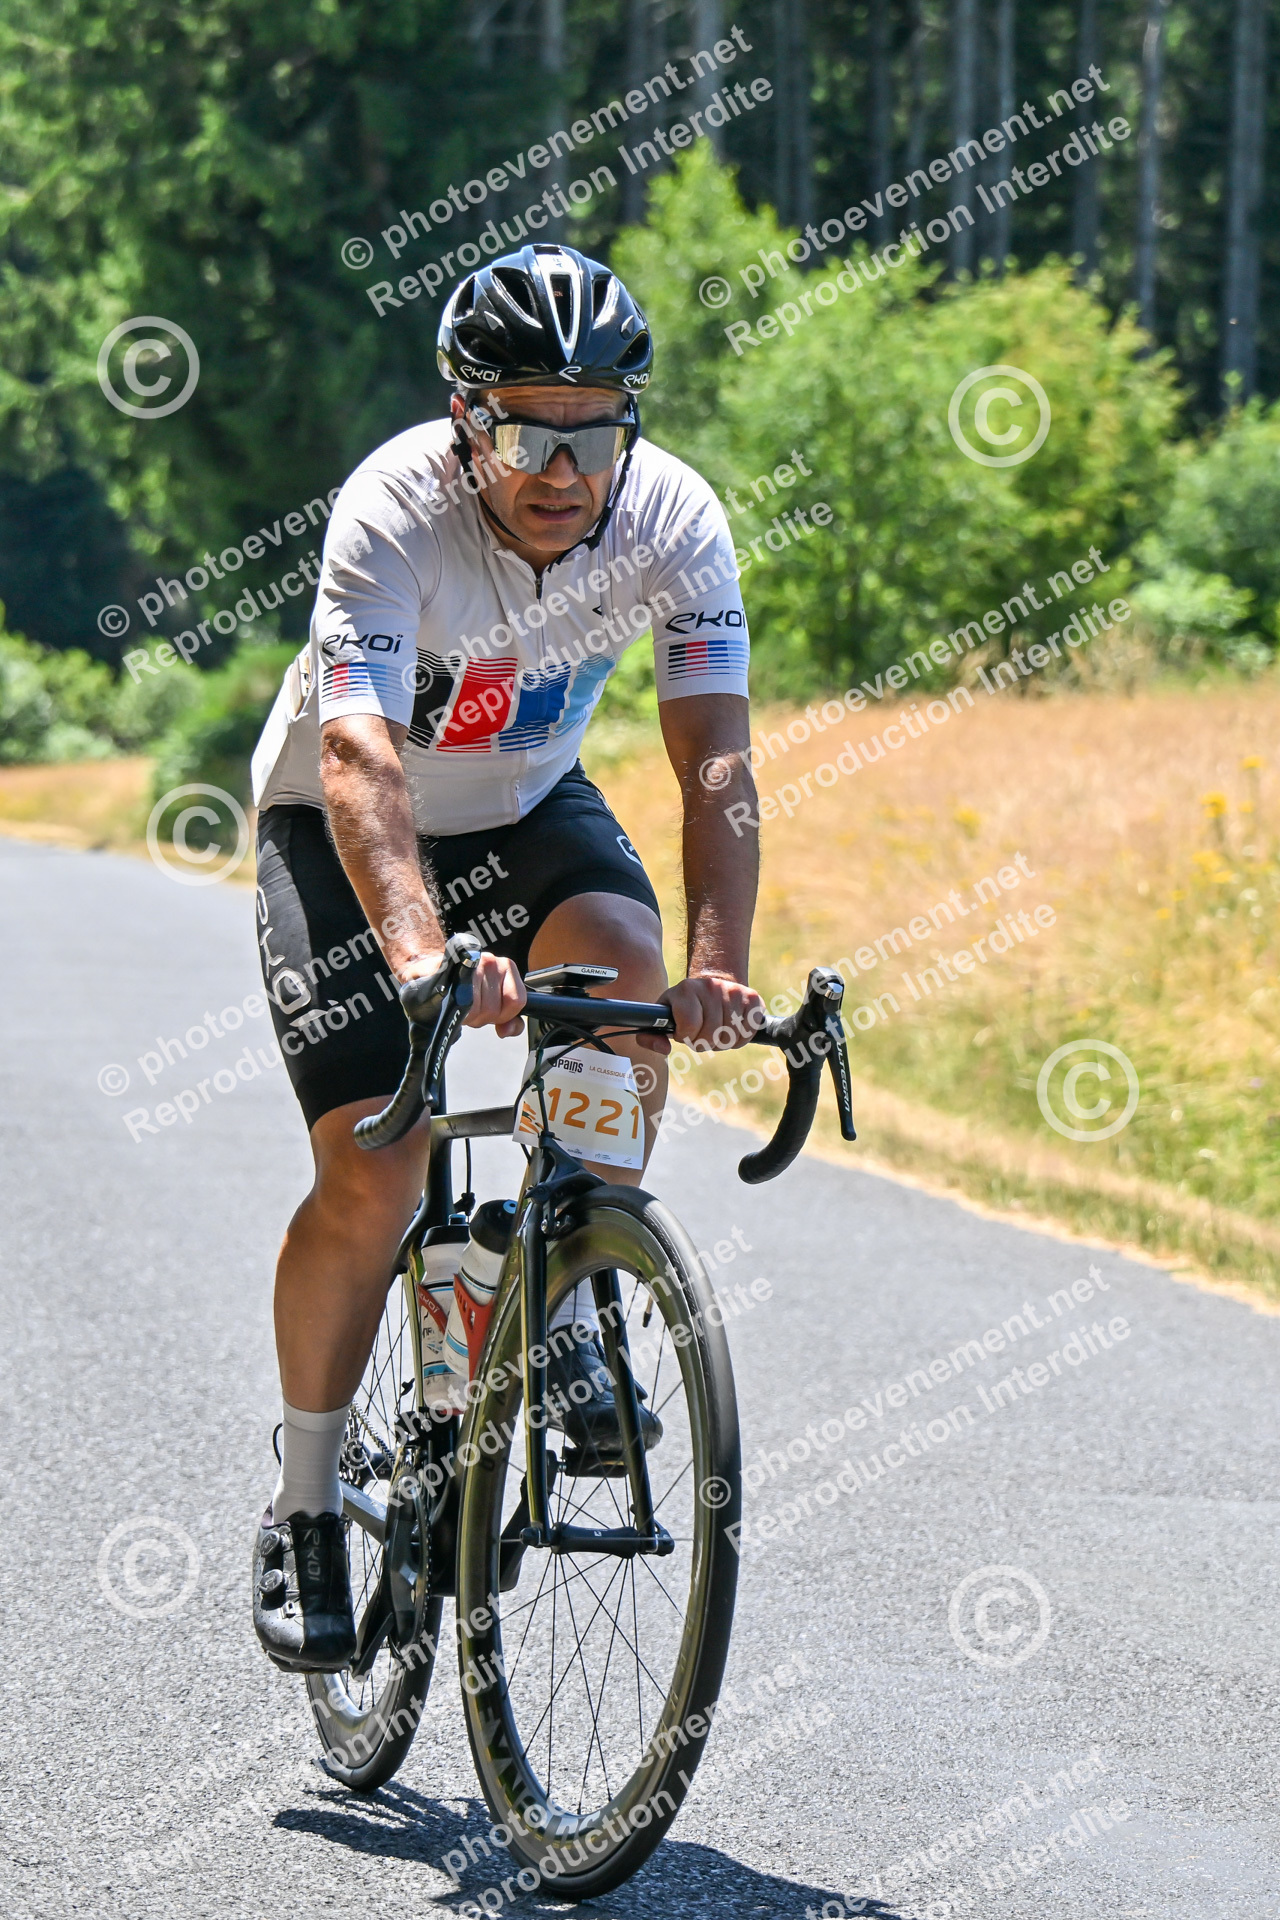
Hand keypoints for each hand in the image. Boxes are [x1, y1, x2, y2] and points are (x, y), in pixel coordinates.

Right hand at [398, 948, 526, 1037]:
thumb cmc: (462, 990)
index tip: (492, 1014)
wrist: (429, 976)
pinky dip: (458, 1007)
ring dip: (467, 1015)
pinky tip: (453, 1002)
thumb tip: (507, 1030)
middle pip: (494, 1008)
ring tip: (461, 1005)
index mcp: (506, 967)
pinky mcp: (451, 970)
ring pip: (477, 1008)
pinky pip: (461, 998)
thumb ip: (508, 1020)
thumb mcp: (492, 1006)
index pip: (516, 1000)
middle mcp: (491, 961)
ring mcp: (471, 963)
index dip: (503, 1015)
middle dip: (481, 1017)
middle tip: (470, 1009)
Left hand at [653, 971, 764, 1052]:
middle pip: (711, 1034)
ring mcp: (734, 991)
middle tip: (700, 1034)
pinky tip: (731, 1029)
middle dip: (704, 1042)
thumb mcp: (662, 1017)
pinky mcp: (752, 998)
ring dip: (722, 1042)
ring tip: (714, 1031)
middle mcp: (711, 987)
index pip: (690, 1026)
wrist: (710, 984)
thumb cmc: (682, 1007)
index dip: (686, 1037)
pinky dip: (740, 1038)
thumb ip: (651, 1036)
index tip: (684, 1032)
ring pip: (731, 1035)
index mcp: (686, 990)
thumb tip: (664, 1049)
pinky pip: (748, 1031)